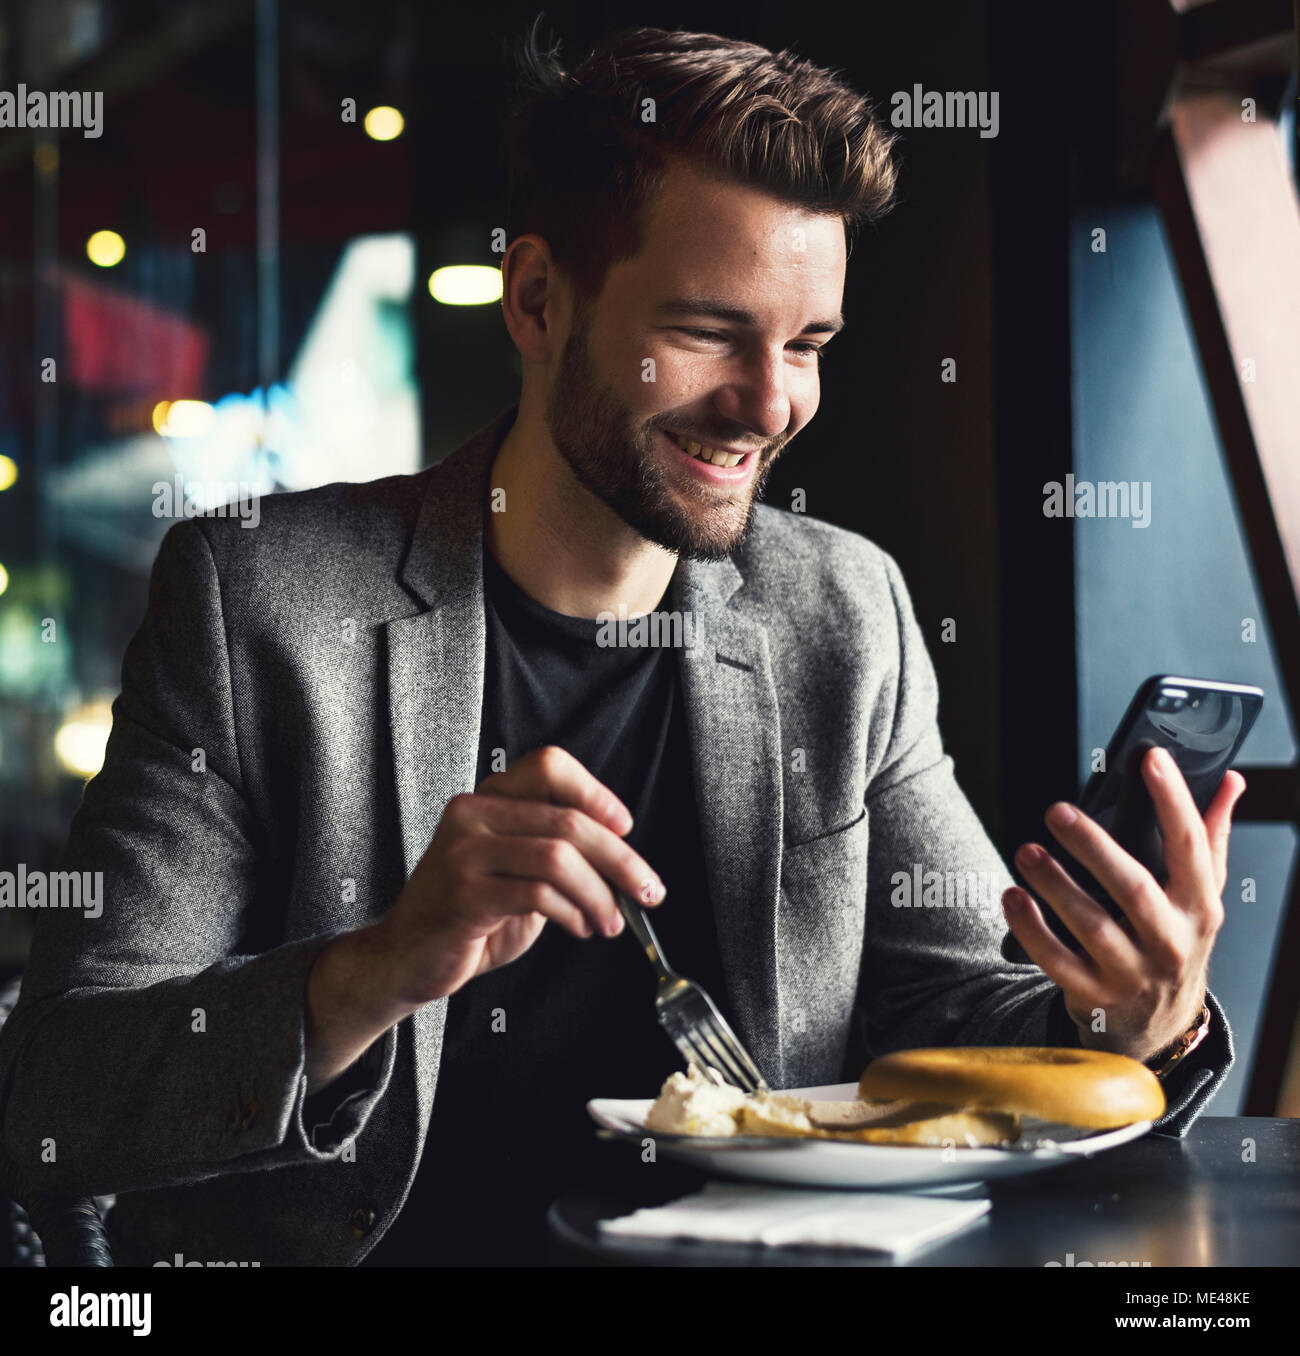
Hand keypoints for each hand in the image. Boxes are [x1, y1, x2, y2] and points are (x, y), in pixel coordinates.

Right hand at [373, 745, 665, 1004]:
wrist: (408, 958)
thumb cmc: (468, 914)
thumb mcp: (517, 869)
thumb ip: (556, 850)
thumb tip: (622, 856)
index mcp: (488, 799)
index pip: (549, 766)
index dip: (595, 793)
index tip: (625, 827)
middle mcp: (473, 815)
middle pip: (567, 819)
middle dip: (620, 859)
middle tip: (646, 890)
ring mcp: (464, 852)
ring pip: (559, 857)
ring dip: (600, 895)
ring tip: (610, 921)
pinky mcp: (465, 893)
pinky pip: (539, 895)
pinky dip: (573, 913)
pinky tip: (579, 927)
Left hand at [1001, 746, 1245, 1063]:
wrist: (1158, 1026)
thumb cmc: (1175, 942)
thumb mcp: (1200, 896)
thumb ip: (1211, 838)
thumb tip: (1231, 781)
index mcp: (1199, 907)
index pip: (1191, 846)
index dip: (1174, 799)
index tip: (1150, 758)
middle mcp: (1170, 941)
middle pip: (1134, 888)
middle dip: (1094, 847)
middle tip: (1058, 811)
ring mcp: (1132, 972)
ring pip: (1092, 926)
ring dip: (1055, 885)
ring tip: (1027, 851)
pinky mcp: (1094, 994)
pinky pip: (1057, 961)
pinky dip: (1032, 929)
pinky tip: (1013, 897)